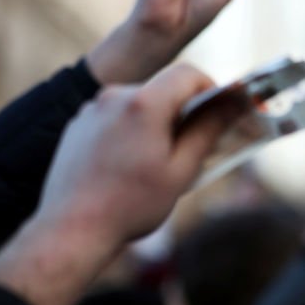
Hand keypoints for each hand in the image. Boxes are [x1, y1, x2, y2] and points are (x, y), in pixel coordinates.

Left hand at [0, 64, 230, 304]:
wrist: (71, 230)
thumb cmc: (130, 204)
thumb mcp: (181, 170)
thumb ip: (209, 130)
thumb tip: (233, 104)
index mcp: (143, 103)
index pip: (188, 74)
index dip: (211, 89)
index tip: (219, 114)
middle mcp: (114, 96)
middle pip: (163, 88)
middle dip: (183, 111)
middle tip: (192, 147)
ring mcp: (92, 109)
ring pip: (140, 102)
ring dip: (157, 122)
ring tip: (156, 163)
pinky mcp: (78, 124)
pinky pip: (116, 115)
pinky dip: (131, 130)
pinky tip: (129, 165)